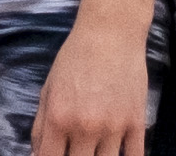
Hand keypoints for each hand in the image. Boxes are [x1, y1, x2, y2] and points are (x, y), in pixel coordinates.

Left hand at [26, 8, 151, 155]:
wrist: (110, 32)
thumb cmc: (75, 58)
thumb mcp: (48, 90)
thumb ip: (40, 128)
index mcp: (58, 118)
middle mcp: (85, 127)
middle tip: (76, 149)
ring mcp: (113, 127)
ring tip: (93, 149)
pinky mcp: (136, 122)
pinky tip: (116, 154)